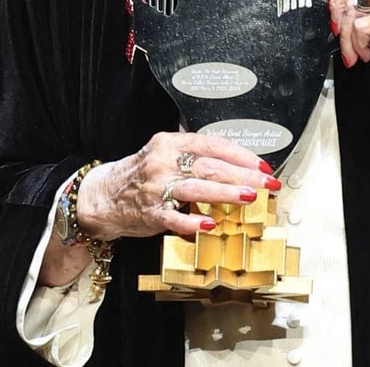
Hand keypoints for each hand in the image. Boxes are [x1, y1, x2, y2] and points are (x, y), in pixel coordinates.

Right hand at [77, 132, 278, 240]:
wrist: (104, 196)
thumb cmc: (141, 174)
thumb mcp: (165, 153)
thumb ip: (194, 154)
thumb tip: (235, 161)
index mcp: (171, 143)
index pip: (212, 144)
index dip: (240, 155)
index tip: (262, 166)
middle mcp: (163, 161)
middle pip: (209, 166)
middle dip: (242, 175)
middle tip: (266, 183)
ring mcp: (156, 187)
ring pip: (196, 188)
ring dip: (225, 193)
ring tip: (248, 197)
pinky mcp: (150, 213)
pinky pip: (174, 218)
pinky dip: (192, 222)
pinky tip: (210, 225)